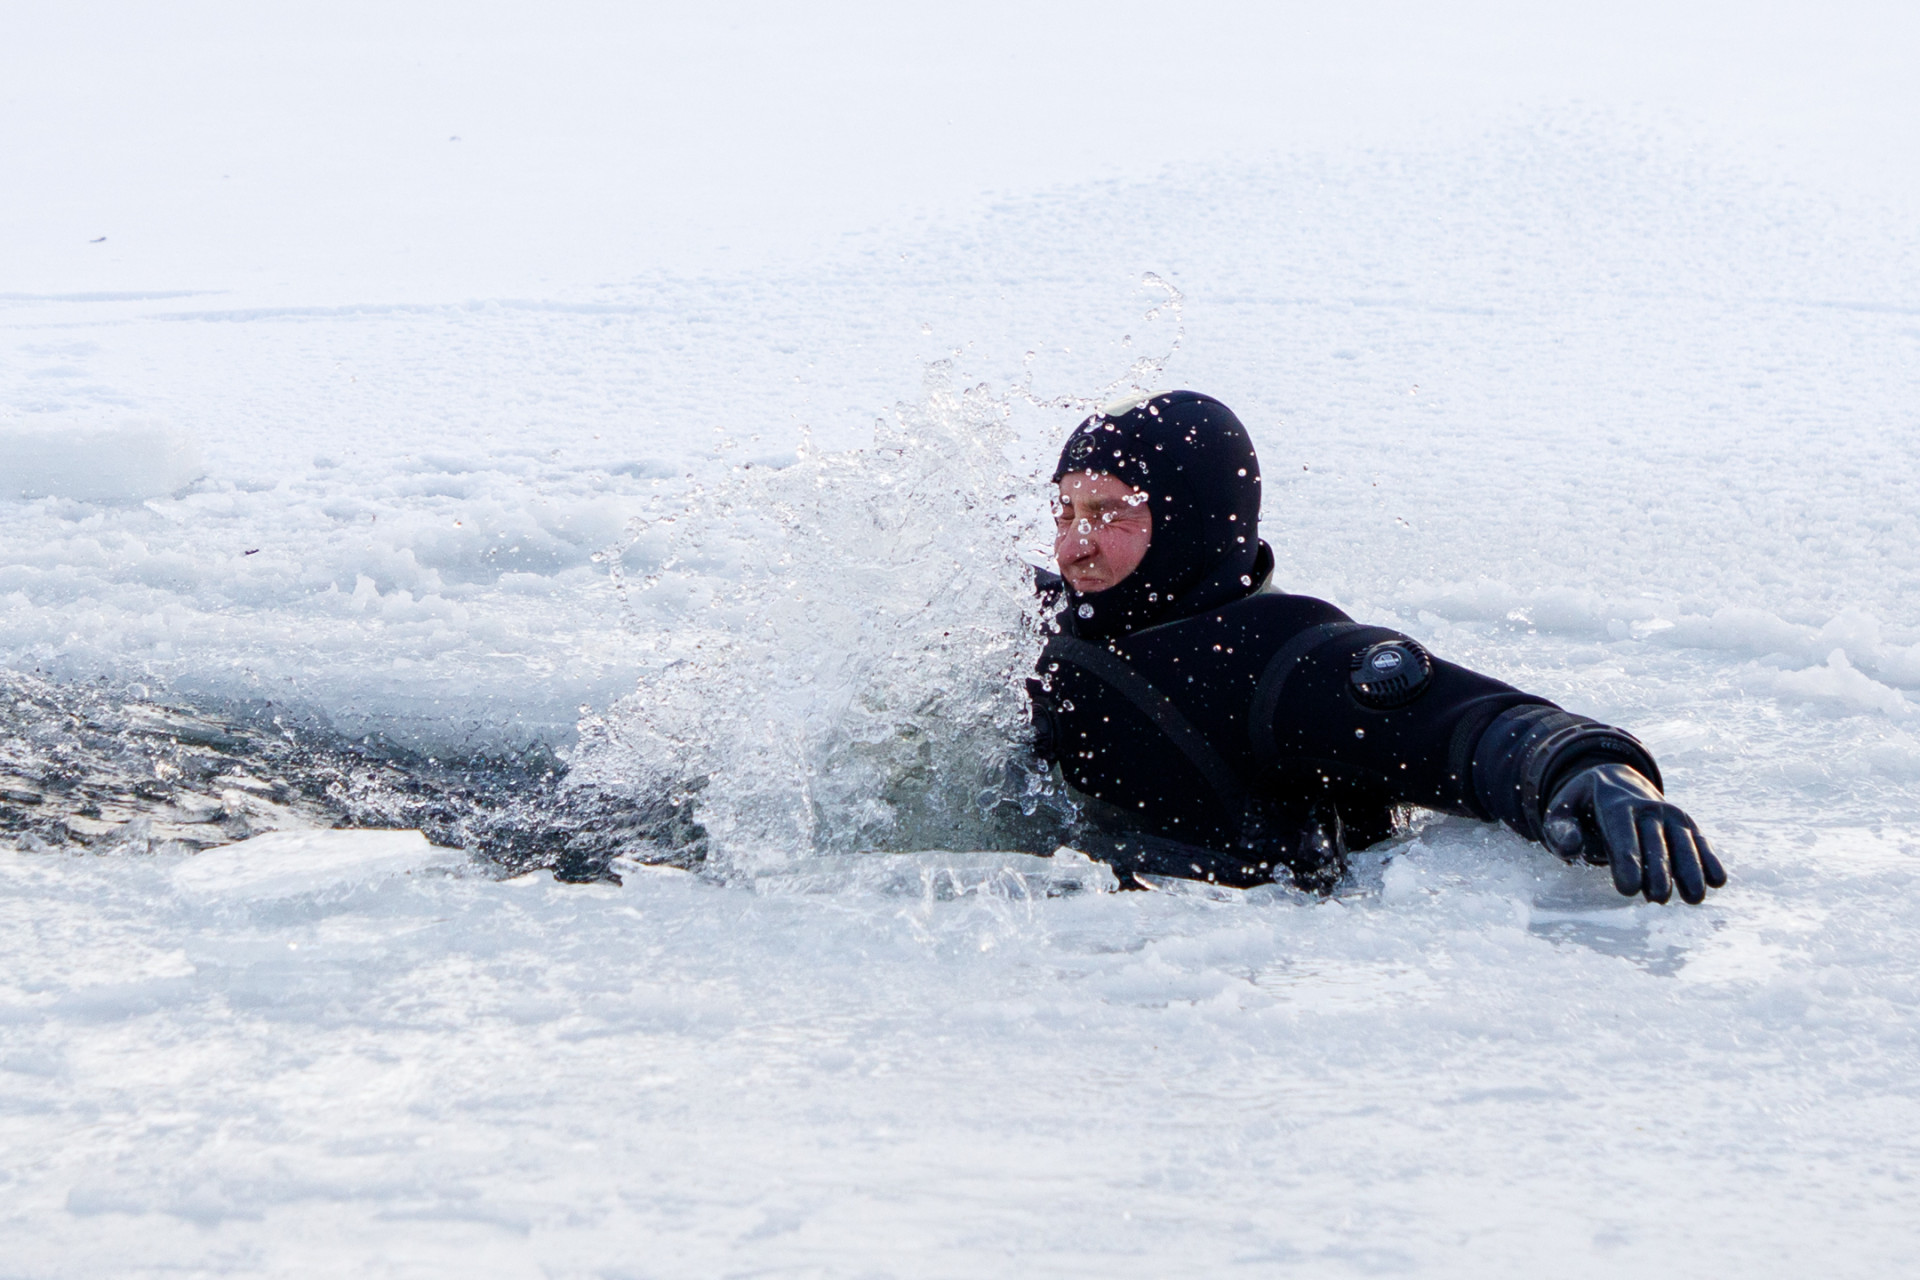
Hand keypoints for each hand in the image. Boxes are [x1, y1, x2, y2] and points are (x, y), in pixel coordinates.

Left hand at [1540, 763, 1725, 903]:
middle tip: (1658, 899)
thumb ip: (1560, 830)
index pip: (1623, 834)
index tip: (1629, 890)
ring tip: (1693, 898)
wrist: (1615, 782)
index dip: (1627, 862)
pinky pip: (1700, 841)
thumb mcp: (1562, 812)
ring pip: (1684, 842)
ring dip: (1691, 870)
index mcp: (1615, 803)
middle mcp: (1648, 806)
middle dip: (1659, 871)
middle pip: (1655, 842)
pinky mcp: (1686, 823)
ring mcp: (1671, 813)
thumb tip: (1572, 847)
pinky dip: (1710, 859)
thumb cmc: (1583, 808)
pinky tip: (1718, 881)